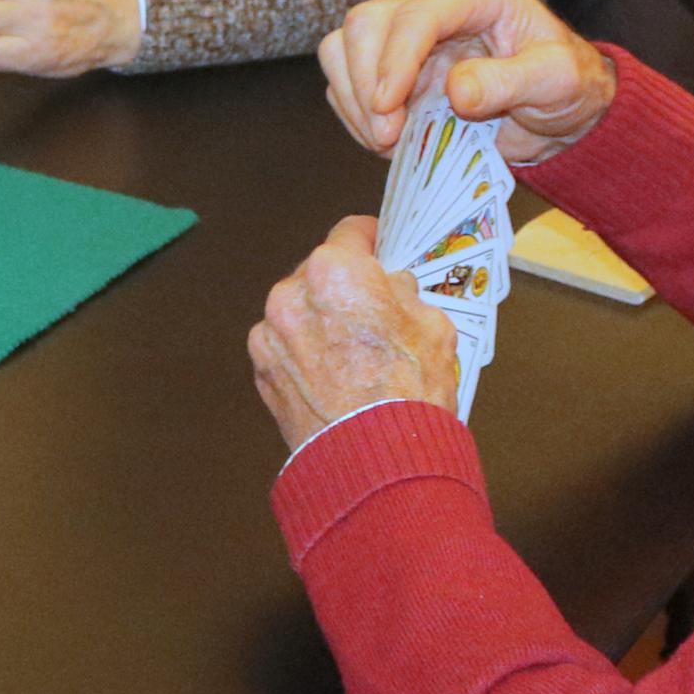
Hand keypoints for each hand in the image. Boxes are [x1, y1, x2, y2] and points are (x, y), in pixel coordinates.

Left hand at [248, 217, 458, 446]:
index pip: (350, 233)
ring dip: (320, 321)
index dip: (370, 238)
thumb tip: (392, 289)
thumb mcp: (432, 326)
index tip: (377, 244)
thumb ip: (404, 295)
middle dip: (344, 287)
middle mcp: (292, 293)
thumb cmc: (408, 392)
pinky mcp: (261, 370)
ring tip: (353, 351)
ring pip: (298, 311)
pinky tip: (333, 375)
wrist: (376, 460)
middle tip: (372, 308)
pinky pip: (285, 347)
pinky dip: (304, 353)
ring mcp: (270, 333)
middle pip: (319, 274)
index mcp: (336, 270)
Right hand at [316, 0, 617, 169]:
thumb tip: (456, 91)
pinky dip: (355, 112)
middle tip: (387, 137)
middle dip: (366, 83)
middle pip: (367, 23)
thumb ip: (509, 82)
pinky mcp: (391, 58)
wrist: (556, 109)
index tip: (387, 110)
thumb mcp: (556, 83)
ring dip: (355, 99)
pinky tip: (387, 136)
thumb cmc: (564, 87)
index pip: (419, 14)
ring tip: (388, 140)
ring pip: (343, 46)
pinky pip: (346, 78)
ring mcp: (408, 27)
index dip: (395, 60)